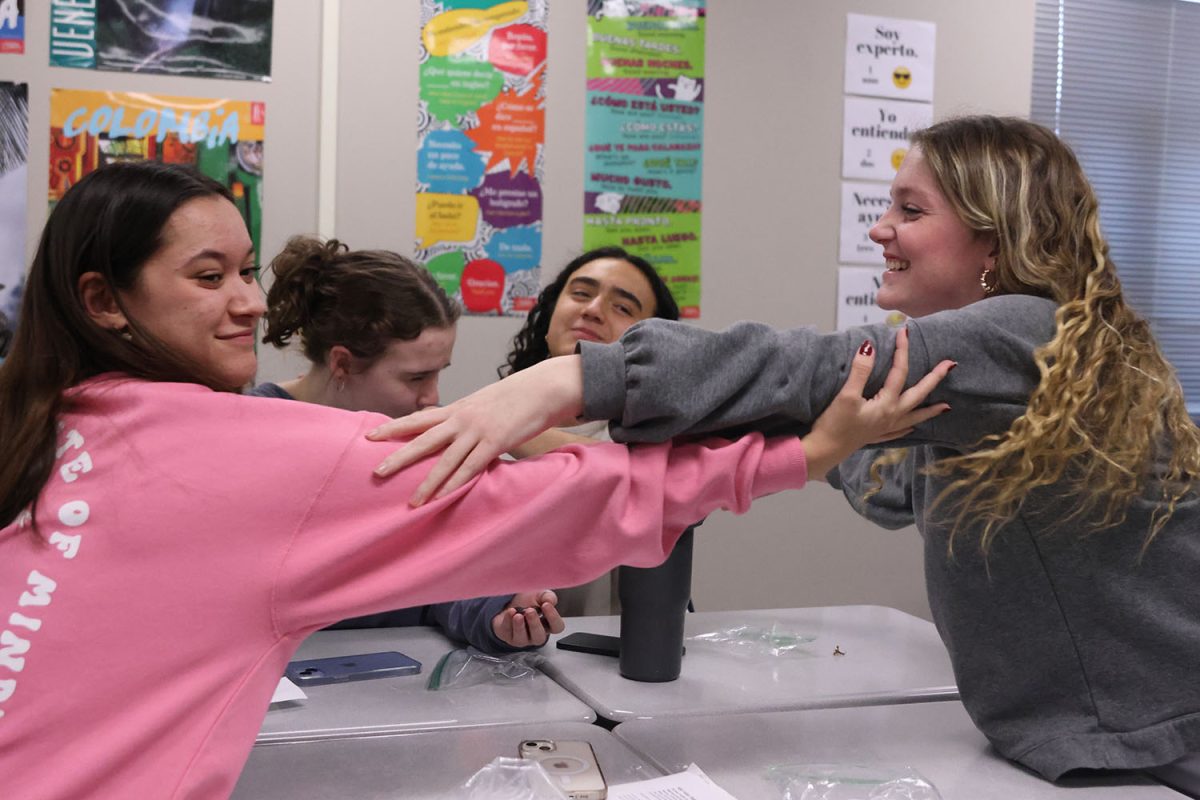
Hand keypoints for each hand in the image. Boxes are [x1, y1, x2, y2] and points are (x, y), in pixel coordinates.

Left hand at [368, 356, 585, 504]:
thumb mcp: (484, 403)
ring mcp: (478, 430)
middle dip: (398, 456)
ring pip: (445, 459)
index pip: (418, 418)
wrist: (543, 388)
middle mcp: (462, 418)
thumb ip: (467, 418)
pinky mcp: (496, 442)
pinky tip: (443, 496)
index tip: (370, 435)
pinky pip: (471, 467)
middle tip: (377, 472)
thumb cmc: (515, 397)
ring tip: (411, 501)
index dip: (393, 427)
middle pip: (423, 439)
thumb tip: (454, 432)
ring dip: (427, 482)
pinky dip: (456, 483)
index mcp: (457, 408)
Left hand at [491, 590, 565, 647]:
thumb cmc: (529, 601)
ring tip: (518, 615)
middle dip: (534, 624)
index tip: (546, 605)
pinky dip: (508, 621)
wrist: (511, 601)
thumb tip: (550, 601)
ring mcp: (521, 639)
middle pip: (539, 637)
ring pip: (522, 639)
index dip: (553, 618)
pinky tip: (510, 612)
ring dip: (520, 627)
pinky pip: (508, 633)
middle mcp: (536, 635)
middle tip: (530, 611)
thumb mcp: (541, 595)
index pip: (556, 627)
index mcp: (548, 625)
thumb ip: (548, 597)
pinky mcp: (508, 636)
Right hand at [801, 327, 952, 478]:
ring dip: (930, 410)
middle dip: (934, 379)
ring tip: (946, 407)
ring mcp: (886, 428)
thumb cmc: (834, 425)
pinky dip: (909, 426)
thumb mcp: (846, 395)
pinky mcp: (876, 435)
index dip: (902, 351)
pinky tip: (912, 427)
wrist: (824, 451)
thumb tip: (870, 346)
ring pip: (914, 416)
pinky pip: (900, 431)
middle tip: (950, 366)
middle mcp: (892, 416)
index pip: (899, 372)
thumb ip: (860, 371)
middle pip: (918, 394)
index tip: (904, 332)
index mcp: (886, 404)